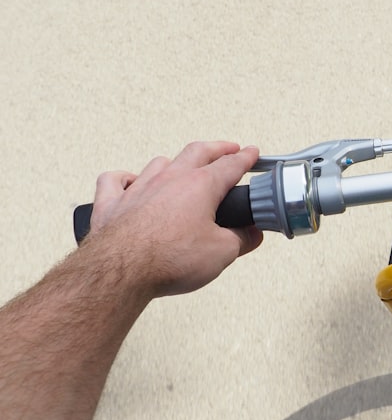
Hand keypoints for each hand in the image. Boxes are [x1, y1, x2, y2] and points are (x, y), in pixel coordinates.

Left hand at [86, 141, 263, 298]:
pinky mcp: (112, 203)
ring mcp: (139, 188)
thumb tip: (251, 234)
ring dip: (175, 162)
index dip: (246, 158)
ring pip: (160, 163)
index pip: (230, 165)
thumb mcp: (223, 252)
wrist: (121, 272)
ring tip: (183, 167)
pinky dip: (125, 178)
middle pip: (197, 152)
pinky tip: (130, 182)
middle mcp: (170, 179)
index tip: (251, 153)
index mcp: (200, 186)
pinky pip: (115, 180)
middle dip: (217, 148)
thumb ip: (242, 239)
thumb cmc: (168, 259)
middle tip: (228, 149)